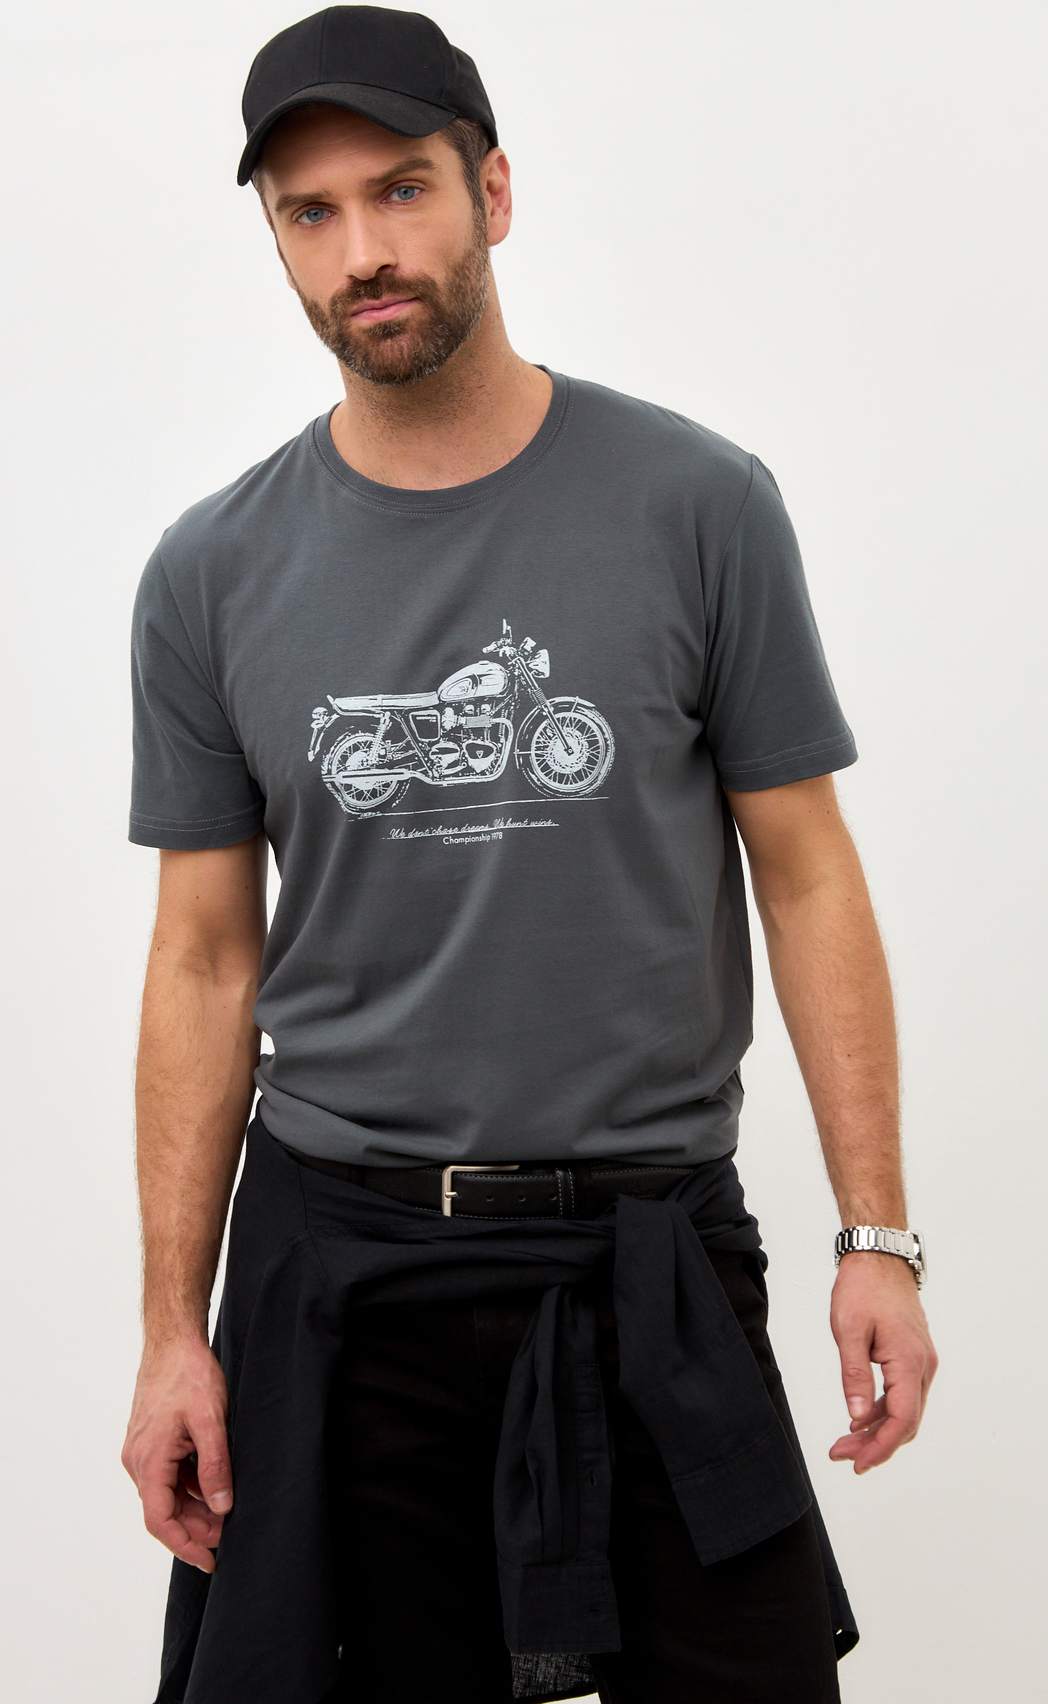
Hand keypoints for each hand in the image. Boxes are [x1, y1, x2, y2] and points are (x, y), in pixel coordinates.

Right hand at [121, 1335, 232, 1572]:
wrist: (173, 1340)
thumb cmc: (189, 1374)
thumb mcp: (211, 1421)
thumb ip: (215, 1467)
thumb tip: (221, 1508)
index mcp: (148, 1460)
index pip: (160, 1520)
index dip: (185, 1546)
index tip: (210, 1561)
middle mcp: (138, 1461)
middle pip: (164, 1511)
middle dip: (196, 1528)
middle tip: (231, 1533)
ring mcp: (143, 1451)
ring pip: (168, 1494)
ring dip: (195, 1508)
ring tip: (228, 1512)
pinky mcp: (152, 1442)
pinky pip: (169, 1476)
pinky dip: (191, 1487)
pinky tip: (215, 1486)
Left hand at [827, 1251, 938, 1473]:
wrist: (879, 1257)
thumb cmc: (863, 1288)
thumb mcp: (848, 1331)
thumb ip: (853, 1375)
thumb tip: (856, 1417)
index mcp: (909, 1362)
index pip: (902, 1420)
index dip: (880, 1447)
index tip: (858, 1464)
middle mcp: (923, 1365)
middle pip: (905, 1421)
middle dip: (875, 1444)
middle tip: (842, 1455)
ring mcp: (921, 1360)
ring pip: (905, 1410)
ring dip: (877, 1429)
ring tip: (845, 1442)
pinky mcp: (913, 1355)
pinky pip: (902, 1394)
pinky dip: (882, 1410)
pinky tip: (859, 1417)